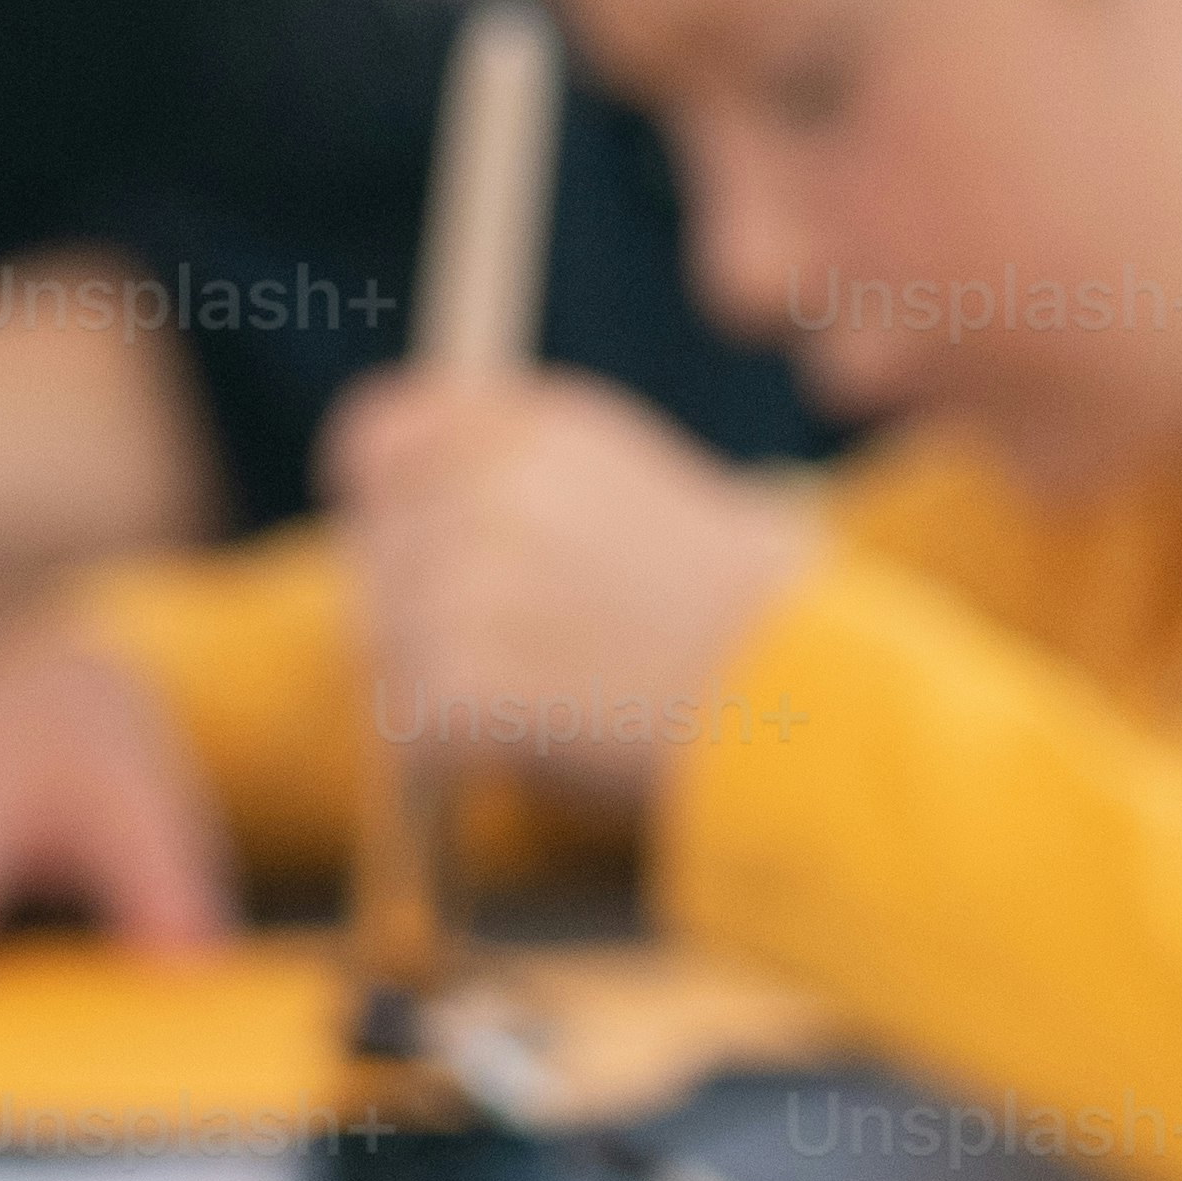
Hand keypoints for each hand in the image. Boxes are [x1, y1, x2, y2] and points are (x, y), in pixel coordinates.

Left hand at [320, 366, 810, 779]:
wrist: (805, 694)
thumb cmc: (734, 605)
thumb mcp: (627, 481)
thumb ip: (514, 470)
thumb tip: (387, 491)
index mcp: (527, 423)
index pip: (376, 437)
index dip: (384, 497)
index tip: (408, 541)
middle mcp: (485, 486)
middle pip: (377, 561)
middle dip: (422, 614)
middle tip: (527, 656)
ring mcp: (465, 585)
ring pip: (390, 651)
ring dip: (450, 688)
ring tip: (561, 696)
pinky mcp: (459, 686)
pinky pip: (414, 732)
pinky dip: (463, 758)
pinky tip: (551, 740)